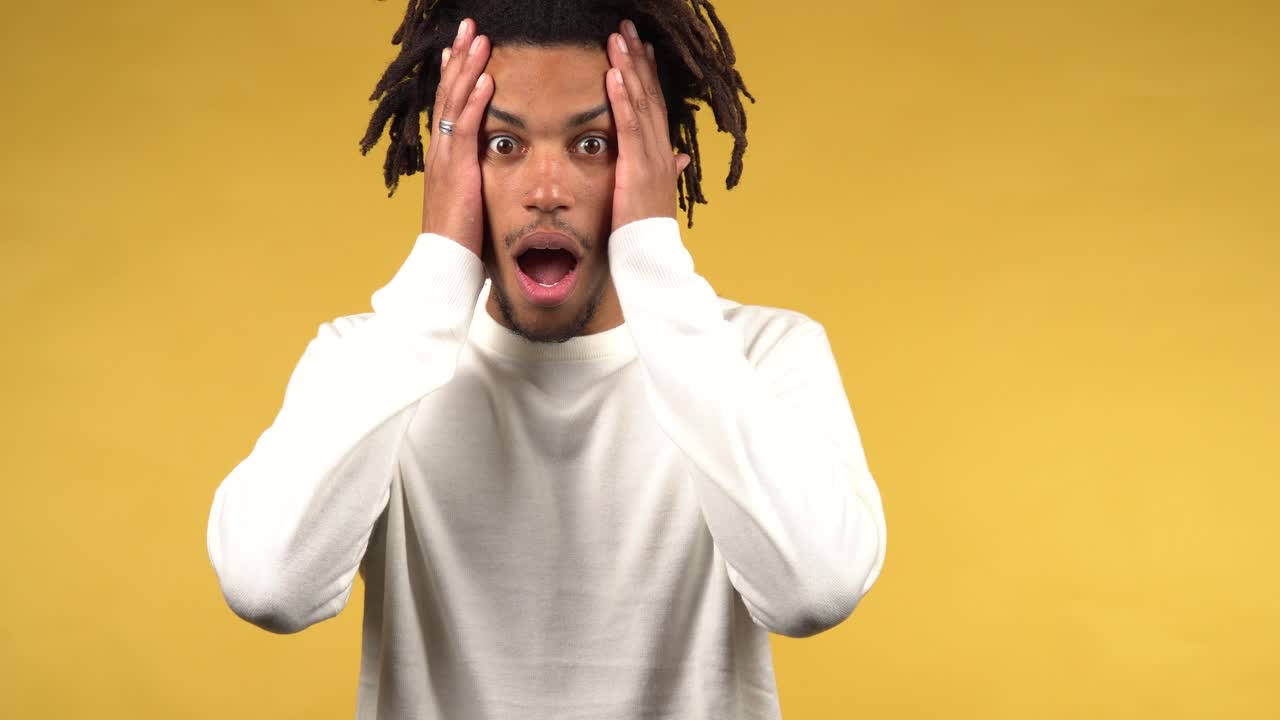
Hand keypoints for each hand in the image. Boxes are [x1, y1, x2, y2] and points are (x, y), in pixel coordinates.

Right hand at [421, 18, 492, 259]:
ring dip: (467, 68)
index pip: (447, 104)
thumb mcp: (468, 196)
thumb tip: (485, 166)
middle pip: (447, 92)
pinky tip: (484, 80)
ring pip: (454, 102)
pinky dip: (474, 102)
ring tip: (479, 40)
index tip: (460, 47)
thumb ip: (474, 175)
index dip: (453, 73)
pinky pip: (466, 128)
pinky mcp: (457, 169)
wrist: (445, 259)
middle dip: (459, 57)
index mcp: (443, 154)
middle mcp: (440, 149)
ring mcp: (446, 157)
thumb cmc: (461, 234)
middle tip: (469, 27)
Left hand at [605, 19, 691, 231]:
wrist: (649, 256)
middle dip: (638, 59)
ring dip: (629, 68)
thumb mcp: (657, 194)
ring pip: (640, 103)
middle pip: (650, 95)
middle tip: (627, 28)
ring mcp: (651, 157)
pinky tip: (614, 74)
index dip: (649, 75)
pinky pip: (628, 126)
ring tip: (617, 39)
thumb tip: (680, 158)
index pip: (656, 106)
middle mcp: (660, 150)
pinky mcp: (636, 167)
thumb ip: (669, 171)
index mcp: (662, 154)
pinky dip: (622, 98)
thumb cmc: (647, 229)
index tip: (642, 48)